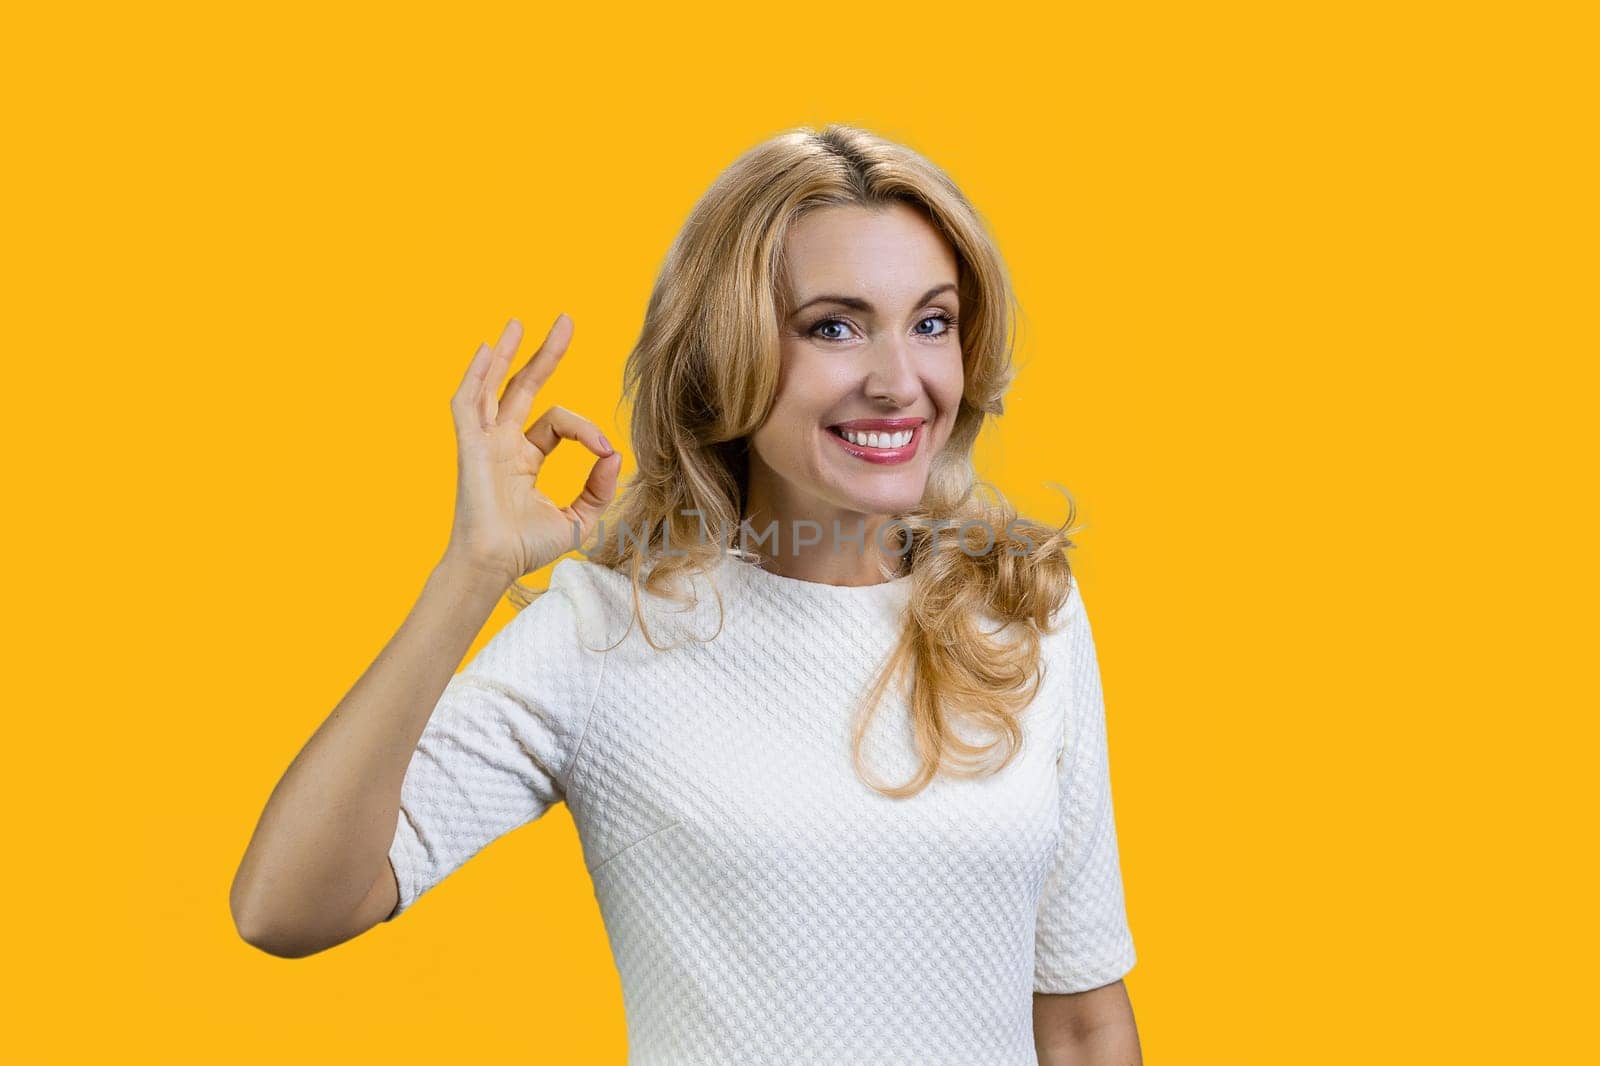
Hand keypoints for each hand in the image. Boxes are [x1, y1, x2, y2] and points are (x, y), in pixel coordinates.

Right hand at [441, 314, 621, 585]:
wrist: (496, 564)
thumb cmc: (528, 548)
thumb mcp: (578, 518)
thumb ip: (599, 487)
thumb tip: (616, 453)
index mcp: (524, 458)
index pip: (558, 423)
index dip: (586, 430)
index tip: (605, 449)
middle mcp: (502, 444)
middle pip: (523, 387)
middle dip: (545, 355)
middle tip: (566, 321)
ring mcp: (484, 442)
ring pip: (494, 387)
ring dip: (506, 354)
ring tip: (518, 322)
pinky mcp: (470, 446)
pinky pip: (468, 404)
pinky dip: (476, 376)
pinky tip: (487, 350)